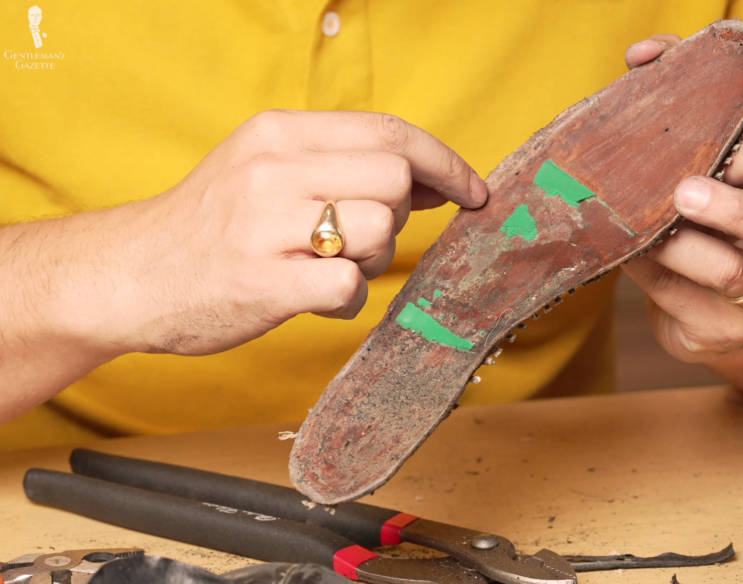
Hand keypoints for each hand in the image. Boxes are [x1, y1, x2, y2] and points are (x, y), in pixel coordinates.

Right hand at [68, 110, 486, 355]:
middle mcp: (274, 169)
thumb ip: (342, 165)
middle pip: (394, 180)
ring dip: (371, 261)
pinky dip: (346, 300)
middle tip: (358, 238)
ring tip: (327, 267)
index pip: (390, 132)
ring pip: (380, 233)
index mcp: (279, 133)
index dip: (444, 162)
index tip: (471, 191)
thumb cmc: (210, 227)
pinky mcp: (265, 284)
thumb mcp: (264, 168)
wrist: (127, 277)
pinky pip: (350, 288)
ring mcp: (267, 226)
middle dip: (395, 216)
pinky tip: (312, 297)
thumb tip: (431, 181)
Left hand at [620, 37, 742, 361]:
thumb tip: (641, 56)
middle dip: (736, 212)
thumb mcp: (718, 164)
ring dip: (680, 248)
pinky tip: (625, 253)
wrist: (729, 307)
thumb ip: (690, 102)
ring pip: (732, 275)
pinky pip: (681, 303)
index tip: (731, 148)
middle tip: (684, 192)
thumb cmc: (715, 215)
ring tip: (645, 230)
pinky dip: (647, 275)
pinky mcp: (724, 332)